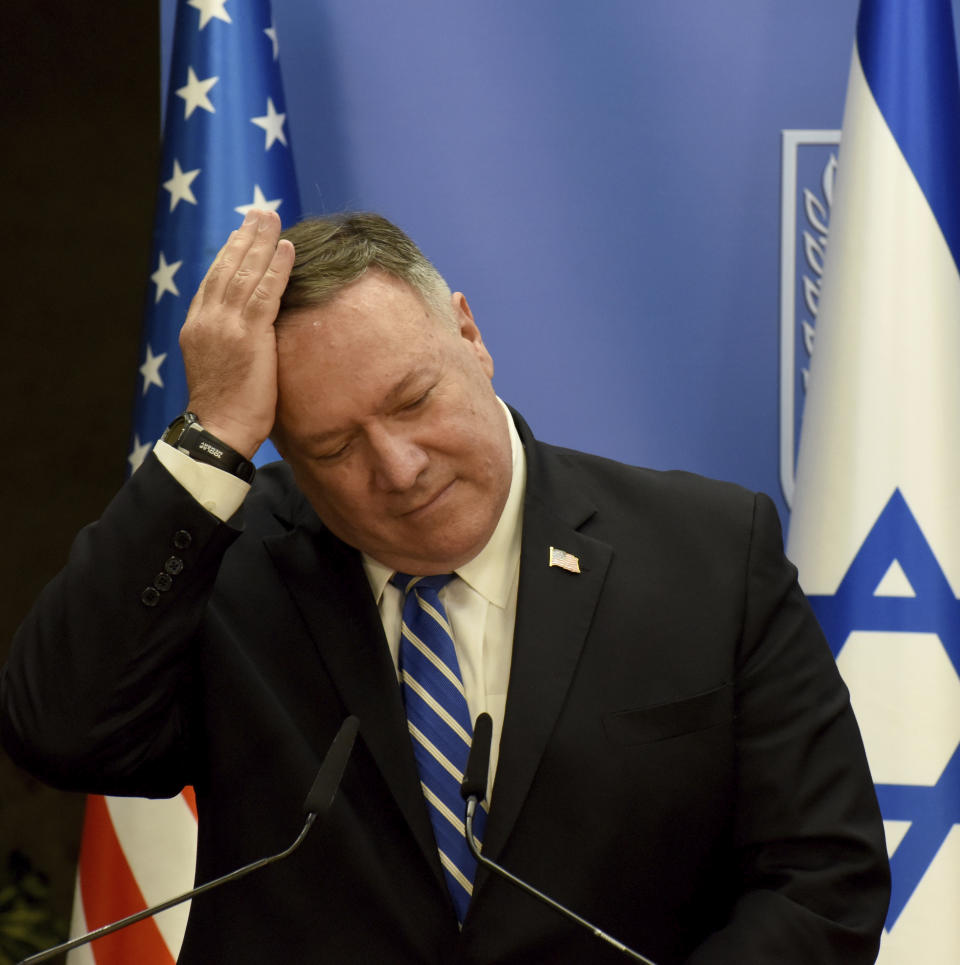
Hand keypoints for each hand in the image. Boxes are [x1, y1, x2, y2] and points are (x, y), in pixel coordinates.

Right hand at [179, 210, 294, 457]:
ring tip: (274, 217)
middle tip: (260, 213)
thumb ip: (230, 342)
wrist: (218, 431)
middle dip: (244, 237)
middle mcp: (207, 319)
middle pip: (226, 267)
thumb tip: (252, 333)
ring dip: (262, 242)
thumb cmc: (225, 409)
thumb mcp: (220, 366)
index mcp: (197, 326)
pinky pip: (265, 293)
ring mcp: (226, 325)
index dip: (229, 254)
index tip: (242, 234)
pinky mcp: (248, 336)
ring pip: (244, 272)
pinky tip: (288, 249)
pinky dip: (277, 268)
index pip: (213, 280)